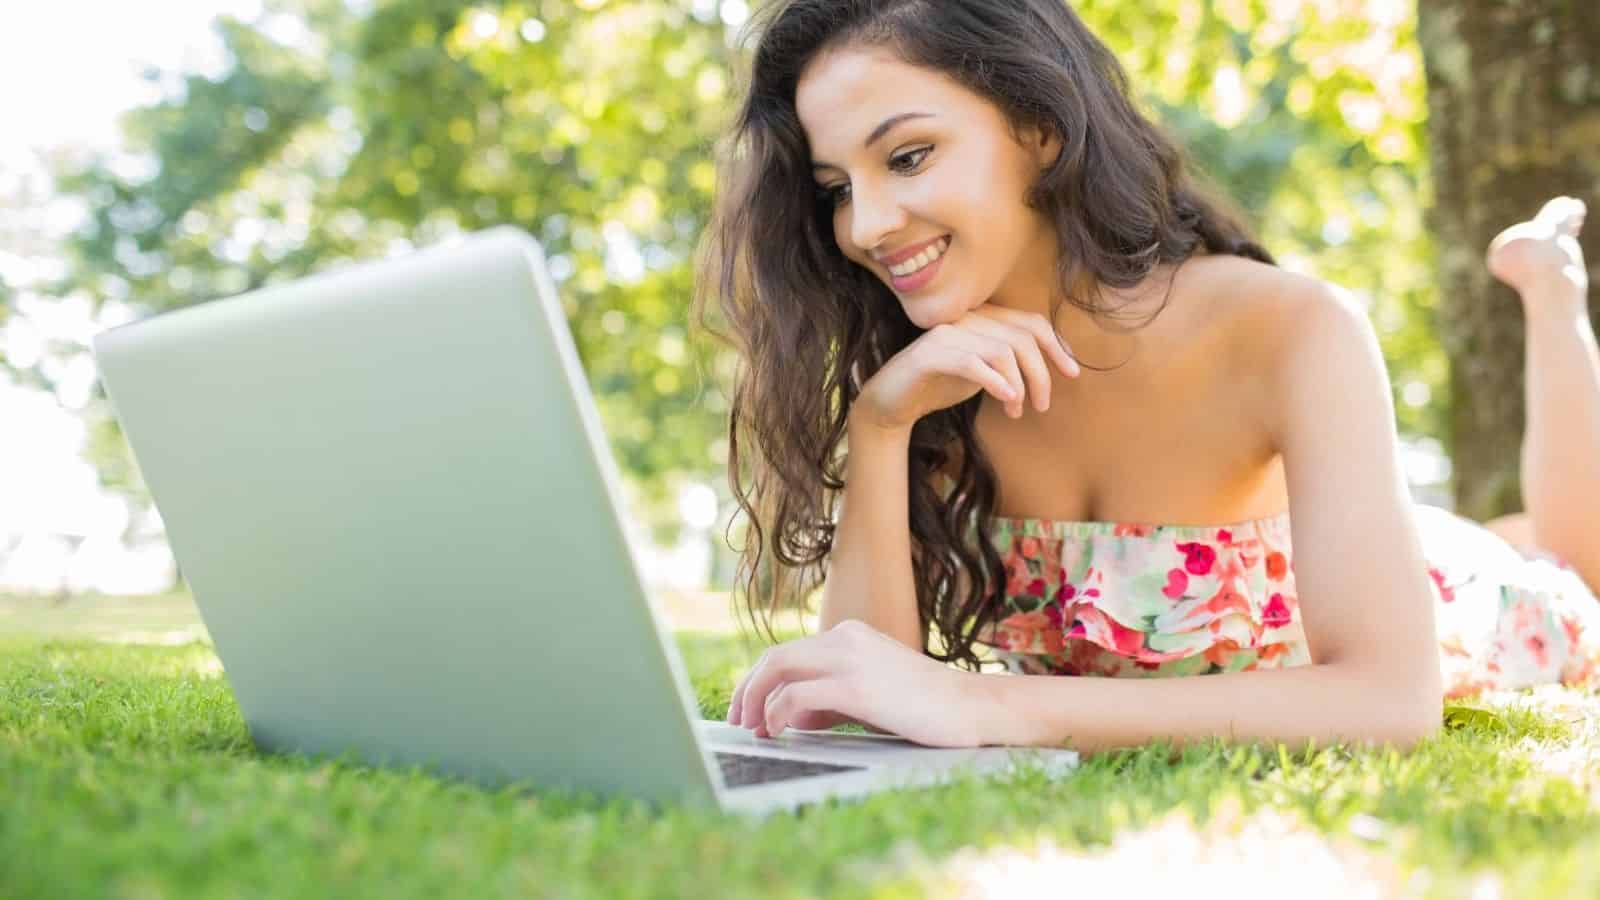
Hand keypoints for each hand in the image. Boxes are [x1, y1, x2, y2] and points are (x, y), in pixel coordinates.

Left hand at [727, 619, 992, 747]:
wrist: (972, 708)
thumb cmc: (924, 708)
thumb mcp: (868, 698)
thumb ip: (829, 702)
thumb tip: (788, 719)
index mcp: (848, 636)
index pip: (787, 653)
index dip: (759, 683)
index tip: (750, 713)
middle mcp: (845, 638)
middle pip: (775, 657)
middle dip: (747, 690)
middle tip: (739, 723)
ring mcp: (851, 659)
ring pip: (779, 668)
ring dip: (756, 701)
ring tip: (754, 731)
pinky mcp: (858, 686)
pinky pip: (798, 695)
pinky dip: (778, 713)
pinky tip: (778, 732)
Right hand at [853, 304, 1080, 432]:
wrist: (891, 403)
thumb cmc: (939, 387)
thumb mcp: (984, 372)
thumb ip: (1010, 362)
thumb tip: (1050, 368)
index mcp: (981, 318)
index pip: (1030, 322)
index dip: (1057, 346)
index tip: (1072, 374)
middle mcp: (966, 319)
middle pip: (1022, 338)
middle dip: (1041, 374)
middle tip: (1042, 406)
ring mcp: (946, 334)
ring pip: (1002, 352)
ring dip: (1019, 385)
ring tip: (1016, 410)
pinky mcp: (929, 355)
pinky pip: (972, 363)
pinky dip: (996, 382)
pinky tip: (1008, 399)